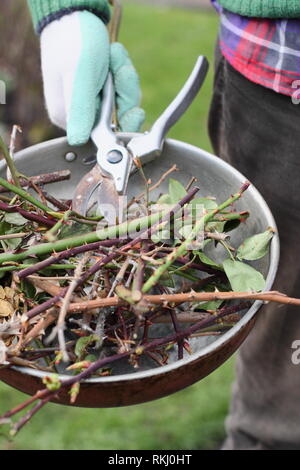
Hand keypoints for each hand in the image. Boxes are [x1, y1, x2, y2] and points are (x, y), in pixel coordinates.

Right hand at [40, 11, 144, 145]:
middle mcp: (78, 115)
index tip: (130, 106)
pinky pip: (121, 92)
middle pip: (116, 121)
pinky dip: (122, 72)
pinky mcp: (98, 92)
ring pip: (121, 105)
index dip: (121, 123)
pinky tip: (114, 55)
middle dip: (124, 93)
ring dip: (123, 78)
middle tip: (118, 67)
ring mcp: (89, 103)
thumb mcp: (80, 77)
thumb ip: (80, 110)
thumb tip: (77, 142)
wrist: (75, 12)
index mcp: (68, 118)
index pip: (103, 137)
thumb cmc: (75, 41)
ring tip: (114, 54)